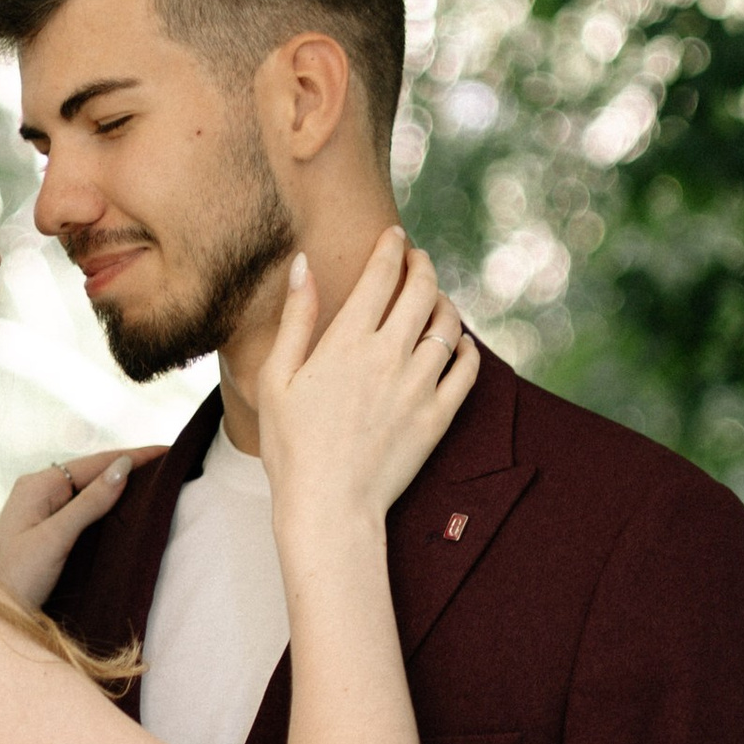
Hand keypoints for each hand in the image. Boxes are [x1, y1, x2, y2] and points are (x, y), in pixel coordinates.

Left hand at [0, 448, 159, 611]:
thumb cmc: (14, 578)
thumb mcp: (55, 539)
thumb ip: (89, 504)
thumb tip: (123, 466)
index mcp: (38, 485)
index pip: (95, 462)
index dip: (133, 455)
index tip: (168, 450)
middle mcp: (38, 490)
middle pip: (92, 471)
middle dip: (128, 467)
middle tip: (168, 465)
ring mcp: (39, 509)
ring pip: (87, 490)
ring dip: (117, 486)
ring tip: (154, 482)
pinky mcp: (43, 528)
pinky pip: (80, 508)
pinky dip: (104, 505)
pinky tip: (122, 509)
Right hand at [256, 233, 478, 535]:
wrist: (328, 507)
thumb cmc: (291, 447)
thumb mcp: (277, 378)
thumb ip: (296, 318)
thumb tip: (303, 265)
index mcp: (347, 342)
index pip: (381, 275)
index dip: (391, 247)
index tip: (395, 236)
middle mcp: (389, 356)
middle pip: (422, 290)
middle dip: (422, 265)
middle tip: (418, 259)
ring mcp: (419, 386)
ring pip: (448, 325)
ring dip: (445, 302)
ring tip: (436, 299)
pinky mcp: (438, 417)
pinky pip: (467, 369)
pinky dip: (466, 348)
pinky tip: (458, 343)